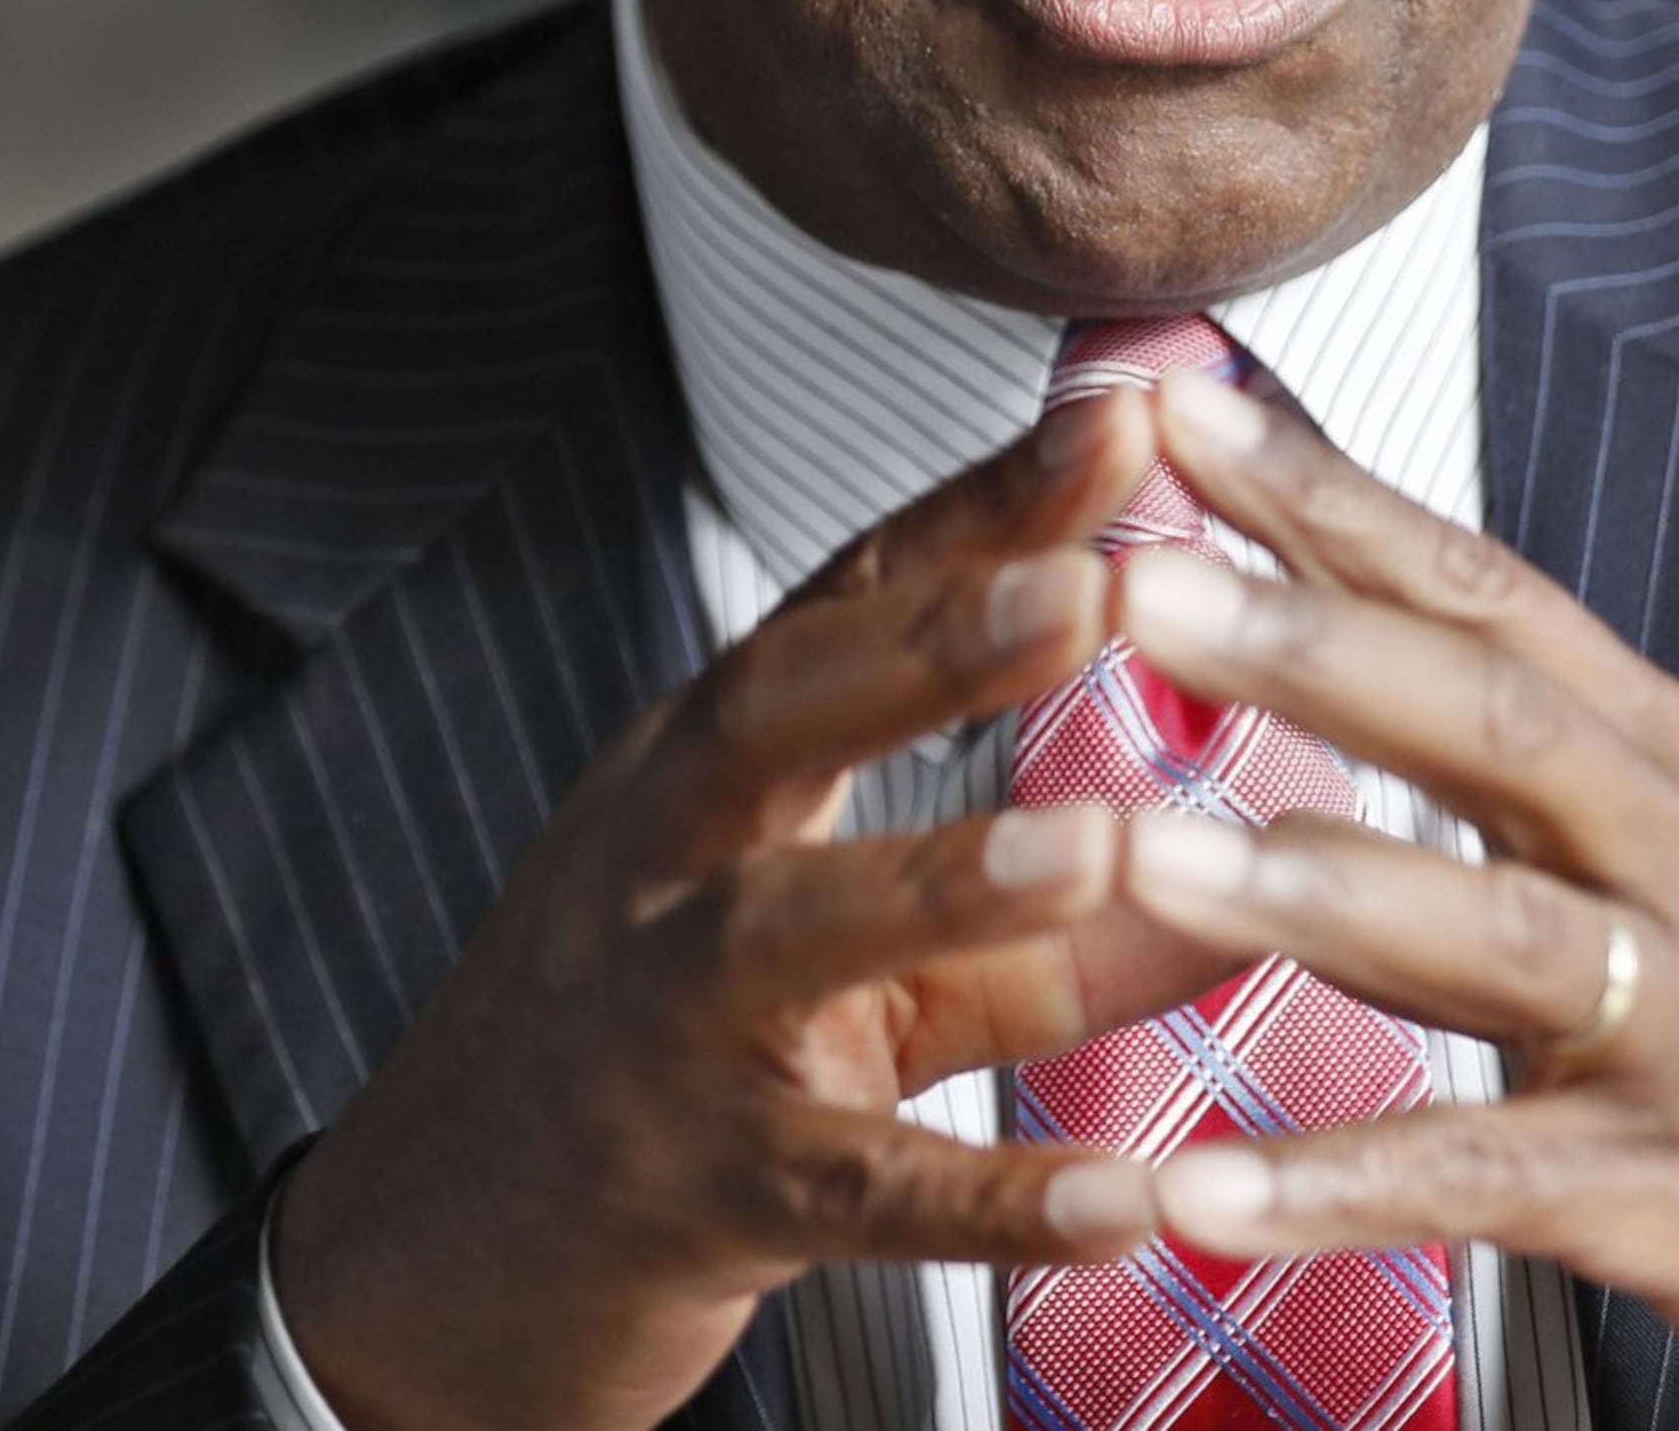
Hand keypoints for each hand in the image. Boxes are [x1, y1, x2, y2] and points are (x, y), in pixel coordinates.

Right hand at [274, 383, 1216, 1430]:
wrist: (433, 1262)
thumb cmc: (652, 1062)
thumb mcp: (848, 970)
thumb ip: (1037, 931)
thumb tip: (1244, 872)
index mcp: (709, 769)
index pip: (850, 600)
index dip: (983, 508)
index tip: (1122, 416)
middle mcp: (669, 862)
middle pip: (784, 714)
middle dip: (939, 641)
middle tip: (1097, 582)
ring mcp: (663, 1024)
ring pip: (789, 930)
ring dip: (947, 881)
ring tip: (1096, 843)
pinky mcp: (694, 1194)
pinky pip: (852, 1190)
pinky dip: (985, 1198)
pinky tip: (1123, 1200)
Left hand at [1100, 367, 1678, 1430]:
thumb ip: (1581, 775)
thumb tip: (1412, 669)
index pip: (1489, 592)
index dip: (1330, 499)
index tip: (1176, 414)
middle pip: (1484, 718)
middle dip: (1301, 636)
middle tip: (1125, 569)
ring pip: (1480, 929)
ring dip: (1295, 883)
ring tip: (1125, 848)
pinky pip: (1484, 1184)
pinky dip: (1336, 1186)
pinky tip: (1196, 1189)